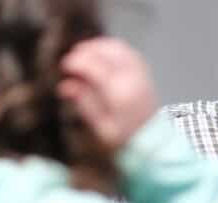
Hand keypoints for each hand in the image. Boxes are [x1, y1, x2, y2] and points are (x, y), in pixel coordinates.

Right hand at [57, 37, 156, 152]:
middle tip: (72, 59)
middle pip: (105, 50)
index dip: (76, 62)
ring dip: (98, 47)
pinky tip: (101, 57)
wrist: (152, 140)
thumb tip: (65, 85)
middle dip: (86, 50)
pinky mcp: (144, 71)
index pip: (94, 65)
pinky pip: (126, 51)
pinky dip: (111, 49)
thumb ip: (84, 103)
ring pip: (117, 47)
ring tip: (84, 55)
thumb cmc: (124, 138)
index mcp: (119, 92)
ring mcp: (140, 72)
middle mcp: (131, 77)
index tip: (64, 66)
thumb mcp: (101, 126)